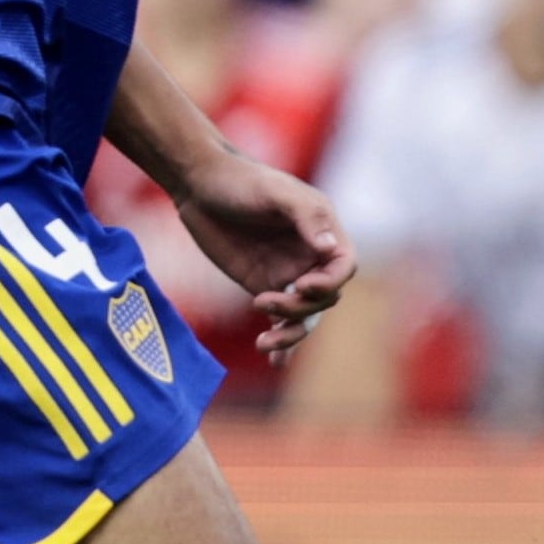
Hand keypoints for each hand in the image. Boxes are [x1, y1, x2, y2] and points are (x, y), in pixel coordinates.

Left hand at [170, 153, 354, 361]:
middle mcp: (310, 257)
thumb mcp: (276, 193)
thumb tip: (330, 249)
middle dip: (300, 308)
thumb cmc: (241, 181)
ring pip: (304, 315)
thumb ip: (307, 217)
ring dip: (290, 333)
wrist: (198, 185)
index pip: (344, 267)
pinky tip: (275, 363)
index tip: (301, 286)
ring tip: (264, 343)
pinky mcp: (262, 286)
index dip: (330, 282)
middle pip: (324, 297)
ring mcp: (287, 274)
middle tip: (264, 301)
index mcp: (324, 232)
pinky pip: (278, 319)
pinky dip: (281, 342)